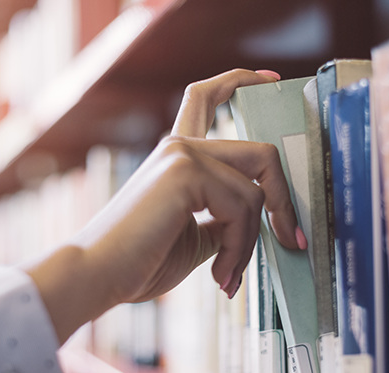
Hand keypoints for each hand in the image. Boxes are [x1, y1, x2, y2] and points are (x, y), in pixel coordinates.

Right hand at [24, 69, 304, 343]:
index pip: (207, 97)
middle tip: (290, 239)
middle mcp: (180, 145)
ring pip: (256, 190)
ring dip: (251, 242)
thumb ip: (226, 220)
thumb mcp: (196, 238)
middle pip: (260, 154)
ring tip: (229, 275)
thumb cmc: (140, 262)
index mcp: (177, 156)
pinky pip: (243, 207)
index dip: (242, 81)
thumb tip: (260, 223)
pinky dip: (240, 247)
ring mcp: (182, 154)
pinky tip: (221, 274)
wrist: (98, 276)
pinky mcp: (184, 171)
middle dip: (284, 200)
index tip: (270, 80)